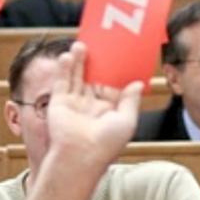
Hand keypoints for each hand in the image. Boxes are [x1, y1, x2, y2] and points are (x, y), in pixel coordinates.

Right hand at [43, 42, 142, 171]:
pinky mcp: (59, 103)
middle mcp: (91, 106)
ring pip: (76, 77)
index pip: (113, 85)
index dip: (115, 70)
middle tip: (98, 43)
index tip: (119, 53)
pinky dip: (64, 68)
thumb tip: (139, 83)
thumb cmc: (106, 144)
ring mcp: (74, 104)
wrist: (79, 156)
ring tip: (81, 44)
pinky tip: (68, 55)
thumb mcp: (126, 121)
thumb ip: (131, 101)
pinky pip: (62, 82)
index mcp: (108, 111)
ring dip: (79, 61)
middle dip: (96, 61)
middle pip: (93, 77)